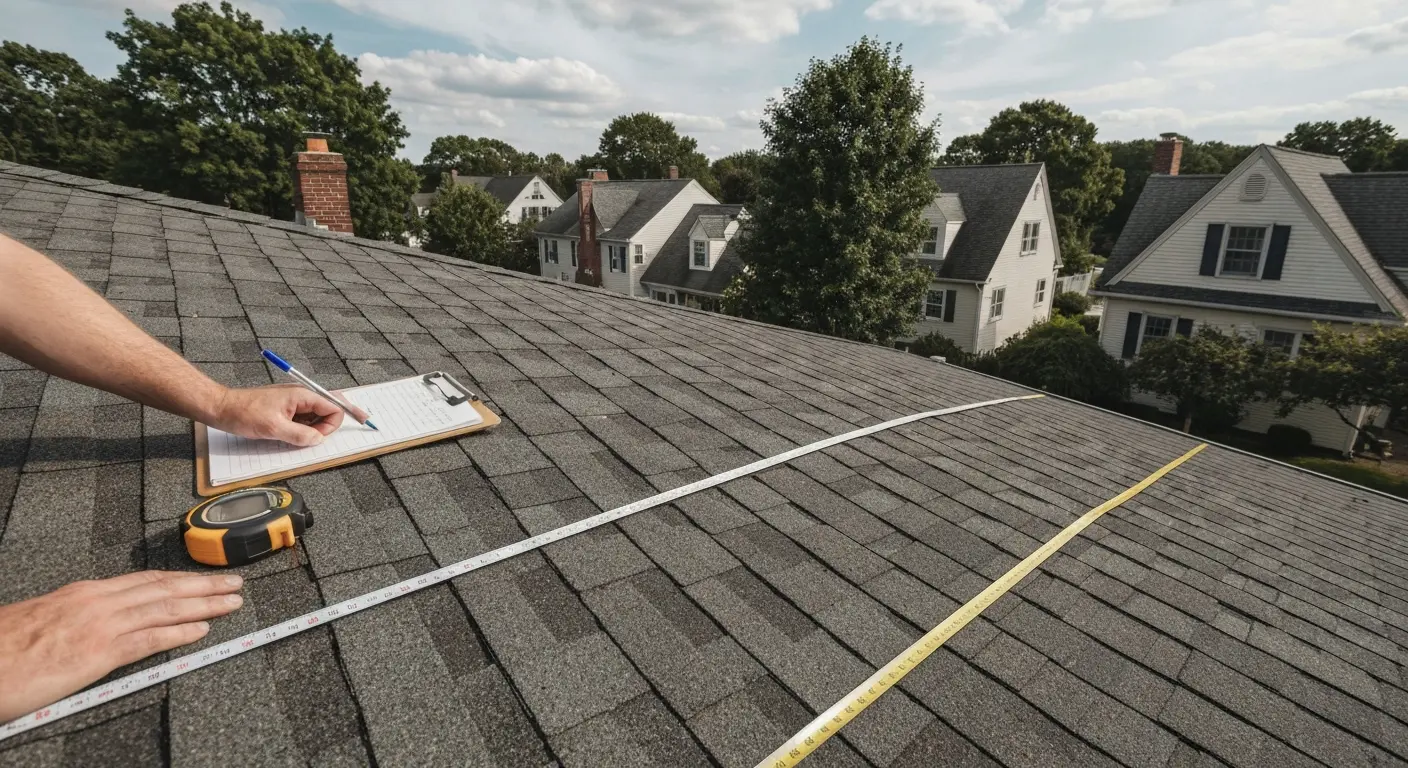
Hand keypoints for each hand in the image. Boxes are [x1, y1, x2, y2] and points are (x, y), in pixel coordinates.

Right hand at [0, 571, 244, 722]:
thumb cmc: (5, 647)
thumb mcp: (45, 619)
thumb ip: (76, 616)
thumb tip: (94, 622)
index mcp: (84, 593)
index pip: (144, 581)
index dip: (180, 579)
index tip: (204, 578)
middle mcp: (97, 602)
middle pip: (164, 588)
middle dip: (204, 584)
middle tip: (235, 583)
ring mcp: (100, 626)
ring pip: (165, 608)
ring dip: (205, 604)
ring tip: (232, 602)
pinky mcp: (97, 653)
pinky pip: (147, 639)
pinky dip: (179, 633)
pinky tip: (202, 631)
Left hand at [209, 384, 366, 445]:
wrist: (222, 408)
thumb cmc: (244, 413)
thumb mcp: (274, 428)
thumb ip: (300, 435)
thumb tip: (318, 440)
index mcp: (302, 395)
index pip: (333, 407)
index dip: (332, 425)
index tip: (320, 438)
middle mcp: (301, 396)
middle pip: (329, 409)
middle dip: (330, 424)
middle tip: (317, 439)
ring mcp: (293, 402)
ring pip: (315, 416)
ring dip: (313, 429)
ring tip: (296, 438)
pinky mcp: (285, 409)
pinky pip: (303, 418)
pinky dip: (303, 429)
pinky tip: (292, 436)